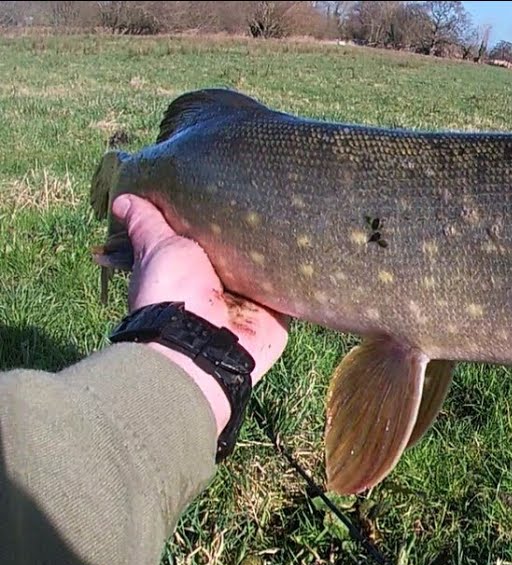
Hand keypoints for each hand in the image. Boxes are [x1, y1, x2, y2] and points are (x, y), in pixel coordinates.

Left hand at [112, 194, 289, 432]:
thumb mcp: (156, 246)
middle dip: (246, 233)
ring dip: (275, 252)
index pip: (200, 239)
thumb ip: (146, 223)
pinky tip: (308, 245)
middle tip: (264, 196)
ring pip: (266, 268)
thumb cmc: (172, 291)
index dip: (206, 221)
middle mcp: (219, 286)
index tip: (218, 193)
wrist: (203, 342)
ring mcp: (250, 301)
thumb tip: (121, 199)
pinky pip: (292, 287)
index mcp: (188, 270)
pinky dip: (298, 272)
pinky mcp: (278, 312)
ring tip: (291, 213)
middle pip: (237, 252)